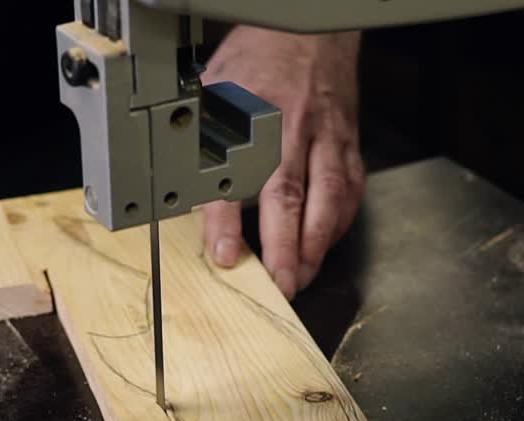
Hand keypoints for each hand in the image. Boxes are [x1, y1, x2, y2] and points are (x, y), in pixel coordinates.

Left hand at [200, 28, 364, 298]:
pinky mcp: (347, 143)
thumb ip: (199, 140)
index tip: (224, 254)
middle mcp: (290, 126)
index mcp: (248, 113)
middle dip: (284, 247)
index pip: (232, 174)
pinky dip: (339, 223)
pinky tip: (325, 245)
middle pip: (287, 194)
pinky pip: (350, 189)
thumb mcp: (212, 90)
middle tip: (278, 284)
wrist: (308, 32)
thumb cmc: (256, 61)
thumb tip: (172, 188)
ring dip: (315, 244)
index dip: (226, 220)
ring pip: (328, 197)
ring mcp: (325, 135)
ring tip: (301, 277)